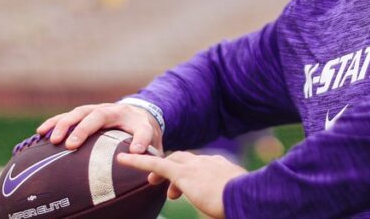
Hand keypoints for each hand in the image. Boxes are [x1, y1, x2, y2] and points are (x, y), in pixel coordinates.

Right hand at [36, 103, 161, 153]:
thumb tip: (144, 170)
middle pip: (100, 116)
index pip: (141, 129)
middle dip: (84, 130)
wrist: (136, 113)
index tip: (135, 152)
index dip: (139, 139)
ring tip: (53, 139)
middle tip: (72, 146)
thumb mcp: (152, 142)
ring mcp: (97, 110)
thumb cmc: (142, 132)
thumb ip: (150, 153)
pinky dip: (54, 122)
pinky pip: (67, 116)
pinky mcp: (85, 113)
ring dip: (65, 124)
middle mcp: (114, 110)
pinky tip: (41, 131)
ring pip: (80, 113)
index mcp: (137, 120)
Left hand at [117, 150, 246, 218]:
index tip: (193, 184)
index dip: (195, 174)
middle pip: (187, 160)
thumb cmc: (247, 203)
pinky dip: (138, 162)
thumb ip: (228, 202)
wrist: (247, 196)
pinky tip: (123, 159)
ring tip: (150, 183)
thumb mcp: (237, 202)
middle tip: (169, 188)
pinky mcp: (183, 173)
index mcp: (223, 169)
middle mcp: (209, 162)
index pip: (205, 166)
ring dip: (160, 170)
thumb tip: (229, 209)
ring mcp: (196, 166)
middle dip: (176, 170)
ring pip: (172, 161)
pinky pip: (156, 165)